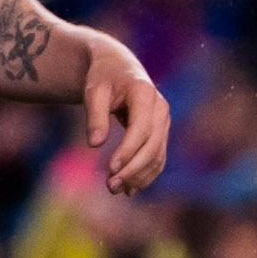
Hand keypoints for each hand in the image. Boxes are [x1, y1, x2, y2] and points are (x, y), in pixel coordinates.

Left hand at [74, 34, 170, 192]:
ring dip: (139, 176)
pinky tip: (130, 189)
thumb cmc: (103, 78)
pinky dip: (145, 174)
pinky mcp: (161, 132)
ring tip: (115, 189)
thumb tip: (95, 145)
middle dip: (133, 169)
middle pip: (152, 145)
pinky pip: (158, 157)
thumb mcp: (93, 91)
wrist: (118, 68)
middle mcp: (160, 108)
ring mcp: (164, 121)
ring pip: (158, 155)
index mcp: (144, 93)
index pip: (141, 128)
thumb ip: (95, 116)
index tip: (111, 169)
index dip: (128, 150)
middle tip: (111, 186)